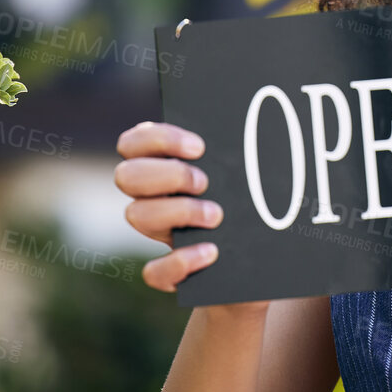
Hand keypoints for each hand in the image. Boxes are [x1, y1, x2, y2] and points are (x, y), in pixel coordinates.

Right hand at [114, 121, 267, 313]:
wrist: (262, 263)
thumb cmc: (253, 206)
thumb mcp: (248, 175)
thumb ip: (239, 154)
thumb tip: (265, 118)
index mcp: (164, 166)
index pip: (133, 143)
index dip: (157, 139)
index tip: (199, 147)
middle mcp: (152, 198)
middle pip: (126, 176)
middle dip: (167, 175)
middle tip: (204, 182)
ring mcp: (159, 235)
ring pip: (136, 216)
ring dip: (177, 211)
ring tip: (216, 216)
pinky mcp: (170, 273)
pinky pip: (154, 272)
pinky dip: (179, 263)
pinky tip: (210, 253)